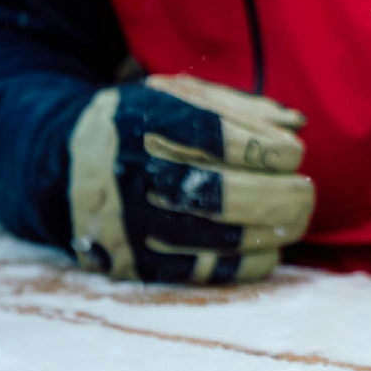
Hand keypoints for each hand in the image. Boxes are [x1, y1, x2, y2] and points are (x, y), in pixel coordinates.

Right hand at [66, 75, 312, 282]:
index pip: (222, 140)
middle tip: (305, 190)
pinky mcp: (141, 265)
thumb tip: (297, 123)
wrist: (65, 167)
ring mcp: (134, 225)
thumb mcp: (175, 98)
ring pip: (226, 237)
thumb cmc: (141, 127)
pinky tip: (269, 244)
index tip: (290, 153)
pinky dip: (255, 259)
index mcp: (142, 122)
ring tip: (295, 215)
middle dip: (283, 195)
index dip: (270, 149)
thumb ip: (239, 107)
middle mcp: (133, 175)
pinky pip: (214, 272)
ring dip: (276, 229)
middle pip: (227, 195)